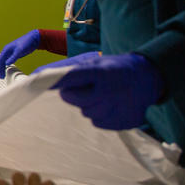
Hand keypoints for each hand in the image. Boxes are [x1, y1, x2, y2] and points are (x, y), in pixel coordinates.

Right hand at [0, 29, 40, 78]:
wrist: (34, 38)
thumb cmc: (26, 42)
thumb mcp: (20, 50)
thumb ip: (13, 57)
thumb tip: (6, 64)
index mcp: (7, 49)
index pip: (0, 59)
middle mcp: (8, 51)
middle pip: (2, 61)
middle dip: (0, 69)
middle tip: (1, 77)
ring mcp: (12, 52)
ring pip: (5, 61)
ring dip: (3, 68)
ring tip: (3, 75)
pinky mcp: (16, 54)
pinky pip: (9, 61)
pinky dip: (7, 65)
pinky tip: (8, 69)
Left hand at [34, 52, 163, 129]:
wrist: (148, 79)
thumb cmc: (113, 69)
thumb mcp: (93, 62)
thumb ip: (65, 69)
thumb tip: (36, 75)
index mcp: (102, 72)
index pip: (72, 77)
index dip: (54, 81)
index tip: (36, 84)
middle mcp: (110, 91)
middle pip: (73, 99)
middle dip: (73, 93)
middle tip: (86, 86)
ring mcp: (117, 109)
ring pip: (85, 112)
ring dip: (88, 104)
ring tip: (103, 94)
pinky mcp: (122, 122)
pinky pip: (98, 121)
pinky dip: (100, 114)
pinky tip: (111, 104)